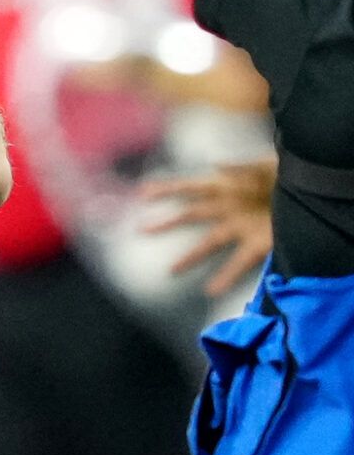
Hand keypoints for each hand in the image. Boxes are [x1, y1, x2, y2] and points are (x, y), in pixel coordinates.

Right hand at [141, 161, 276, 297]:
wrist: (314, 190)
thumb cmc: (287, 172)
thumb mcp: (265, 164)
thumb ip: (241, 167)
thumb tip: (215, 165)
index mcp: (228, 185)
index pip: (190, 187)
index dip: (167, 189)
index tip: (142, 194)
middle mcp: (229, 208)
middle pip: (192, 216)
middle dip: (166, 223)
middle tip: (141, 230)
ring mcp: (242, 227)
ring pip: (210, 243)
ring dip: (191, 256)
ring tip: (172, 270)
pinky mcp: (259, 243)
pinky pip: (239, 262)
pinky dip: (225, 276)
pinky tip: (210, 290)